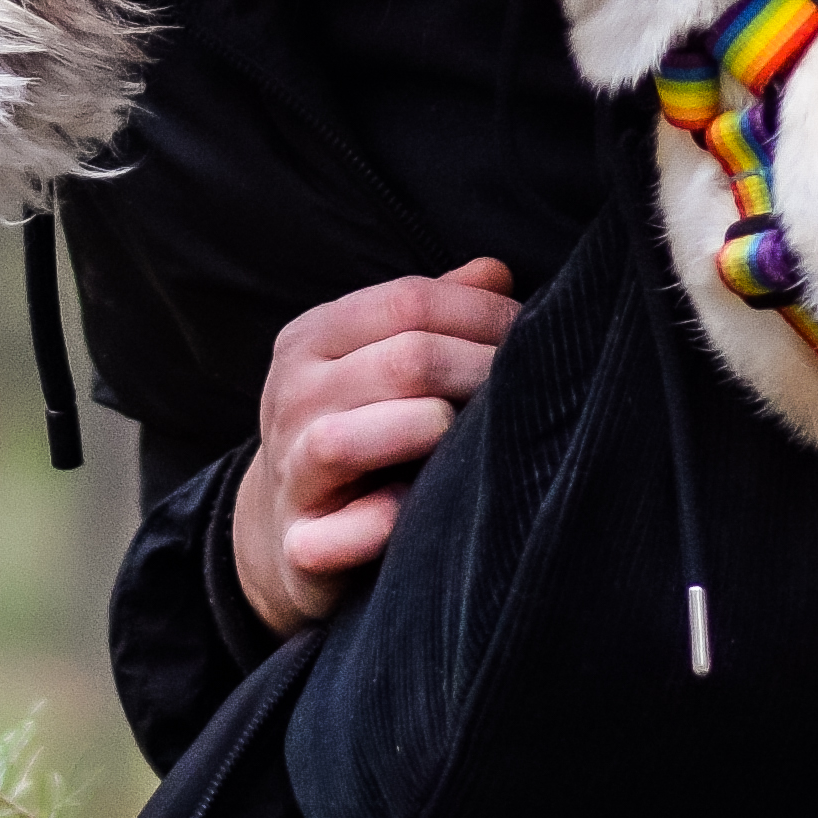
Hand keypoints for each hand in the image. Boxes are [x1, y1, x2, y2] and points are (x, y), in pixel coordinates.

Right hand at [229, 258, 519, 631]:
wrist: (284, 529)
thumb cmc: (359, 429)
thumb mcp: (380, 360)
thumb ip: (433, 314)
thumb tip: (496, 273)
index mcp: (313, 338)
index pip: (409, 301)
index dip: (485, 314)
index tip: (534, 336)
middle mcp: (292, 395)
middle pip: (405, 362)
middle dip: (482, 371)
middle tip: (528, 392)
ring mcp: (289, 469)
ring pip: (353, 438)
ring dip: (431, 434)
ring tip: (472, 445)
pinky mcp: (299, 545)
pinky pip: (339, 535)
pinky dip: (381, 524)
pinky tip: (418, 514)